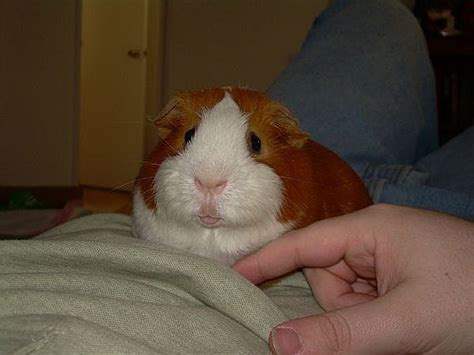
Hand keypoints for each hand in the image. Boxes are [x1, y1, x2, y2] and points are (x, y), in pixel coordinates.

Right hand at [233, 204, 473, 353]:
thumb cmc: (472, 296)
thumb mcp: (405, 319)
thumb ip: (341, 335)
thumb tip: (278, 344)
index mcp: (370, 229)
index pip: (303, 244)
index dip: (266, 260)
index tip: (231, 275)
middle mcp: (374, 240)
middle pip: (327, 277)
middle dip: (342, 309)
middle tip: (381, 328)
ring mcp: (389, 259)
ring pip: (347, 297)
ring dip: (363, 321)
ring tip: (404, 328)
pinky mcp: (400, 279)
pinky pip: (367, 302)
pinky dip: (374, 321)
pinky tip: (404, 327)